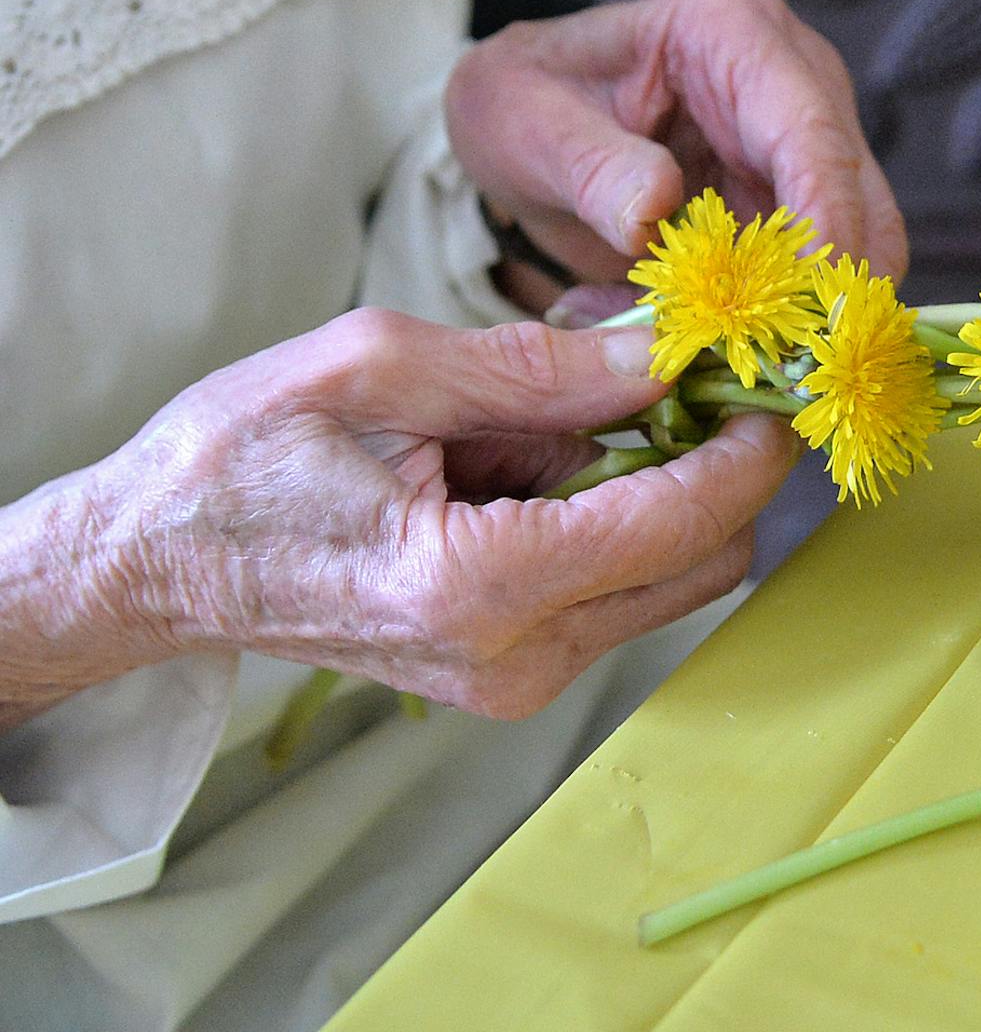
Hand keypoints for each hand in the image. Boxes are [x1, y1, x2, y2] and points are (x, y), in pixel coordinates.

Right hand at [0, 311, 796, 725]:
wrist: (154, 561)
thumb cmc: (243, 459)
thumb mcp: (385, 367)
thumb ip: (542, 367)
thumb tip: (666, 351)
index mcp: (480, 585)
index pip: (683, 519)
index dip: (749, 445)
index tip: (775, 374)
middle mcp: (517, 658)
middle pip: (706, 562)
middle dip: (724, 466)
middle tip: (700, 372)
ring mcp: (517, 680)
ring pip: (672, 579)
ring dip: (671, 489)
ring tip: (595, 406)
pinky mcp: (514, 675)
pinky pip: (619, 590)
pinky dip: (622, 518)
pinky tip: (554, 455)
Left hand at [447, 0, 906, 315]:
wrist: (529, 128)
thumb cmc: (521, 101)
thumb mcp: (519, 117)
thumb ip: (586, 163)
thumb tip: (654, 209)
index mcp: (729, 26)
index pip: (808, 128)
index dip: (825, 216)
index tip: (809, 296)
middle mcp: (794, 74)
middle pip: (858, 195)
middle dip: (827, 285)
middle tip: (772, 360)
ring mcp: (807, 141)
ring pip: (858, 247)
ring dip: (799, 315)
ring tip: (711, 352)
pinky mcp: (801, 203)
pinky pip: (814, 279)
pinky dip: (769, 322)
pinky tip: (696, 341)